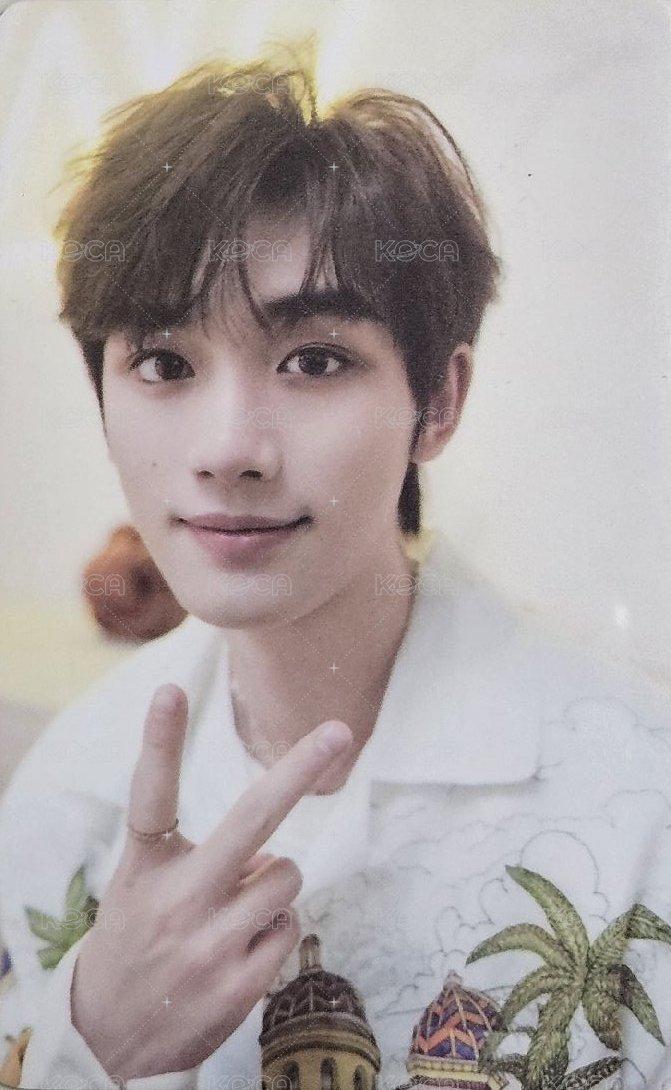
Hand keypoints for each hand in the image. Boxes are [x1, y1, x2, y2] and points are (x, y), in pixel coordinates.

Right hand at [70, 683, 351, 1081]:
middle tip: (338, 731)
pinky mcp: (239, 984)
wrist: (107, 1036)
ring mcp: (210, 943)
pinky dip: (274, 931)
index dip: (160, 741)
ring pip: (286, 877)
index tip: (170, 689)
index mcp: (145, 867)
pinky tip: (238, 951)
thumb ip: (200, 858)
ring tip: (232, 913)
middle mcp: (177, 899)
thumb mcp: (142, 887)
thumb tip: (272, 853)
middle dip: (298, 769)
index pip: (151, 795)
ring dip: (272, 886)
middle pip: (250, 820)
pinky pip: (291, 927)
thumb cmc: (137, 939)